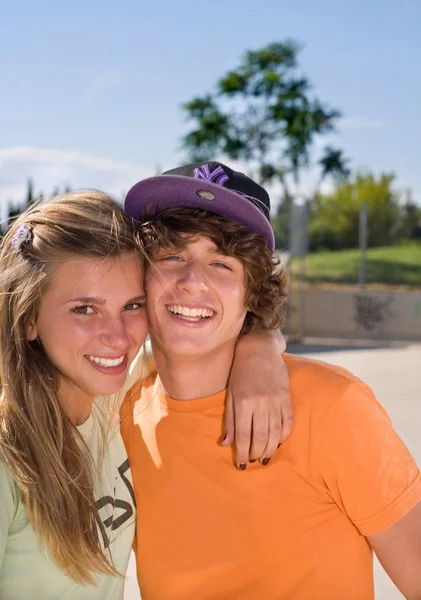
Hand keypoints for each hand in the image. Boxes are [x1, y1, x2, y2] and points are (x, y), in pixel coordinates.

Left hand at [222, 330, 292, 468]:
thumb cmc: (240, 372)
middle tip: (253, 461)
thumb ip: (229, 419)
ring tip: (265, 457)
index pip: (243, 435)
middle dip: (256, 454)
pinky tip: (278, 442)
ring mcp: (275, 400)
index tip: (240, 464)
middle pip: (261, 437)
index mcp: (243, 402)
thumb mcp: (230, 394)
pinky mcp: (286, 396)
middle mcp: (260, 402)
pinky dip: (284, 435)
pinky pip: (288, 421)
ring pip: (276, 433)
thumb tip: (225, 443)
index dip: (242, 453)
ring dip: (270, 449)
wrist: (259, 349)